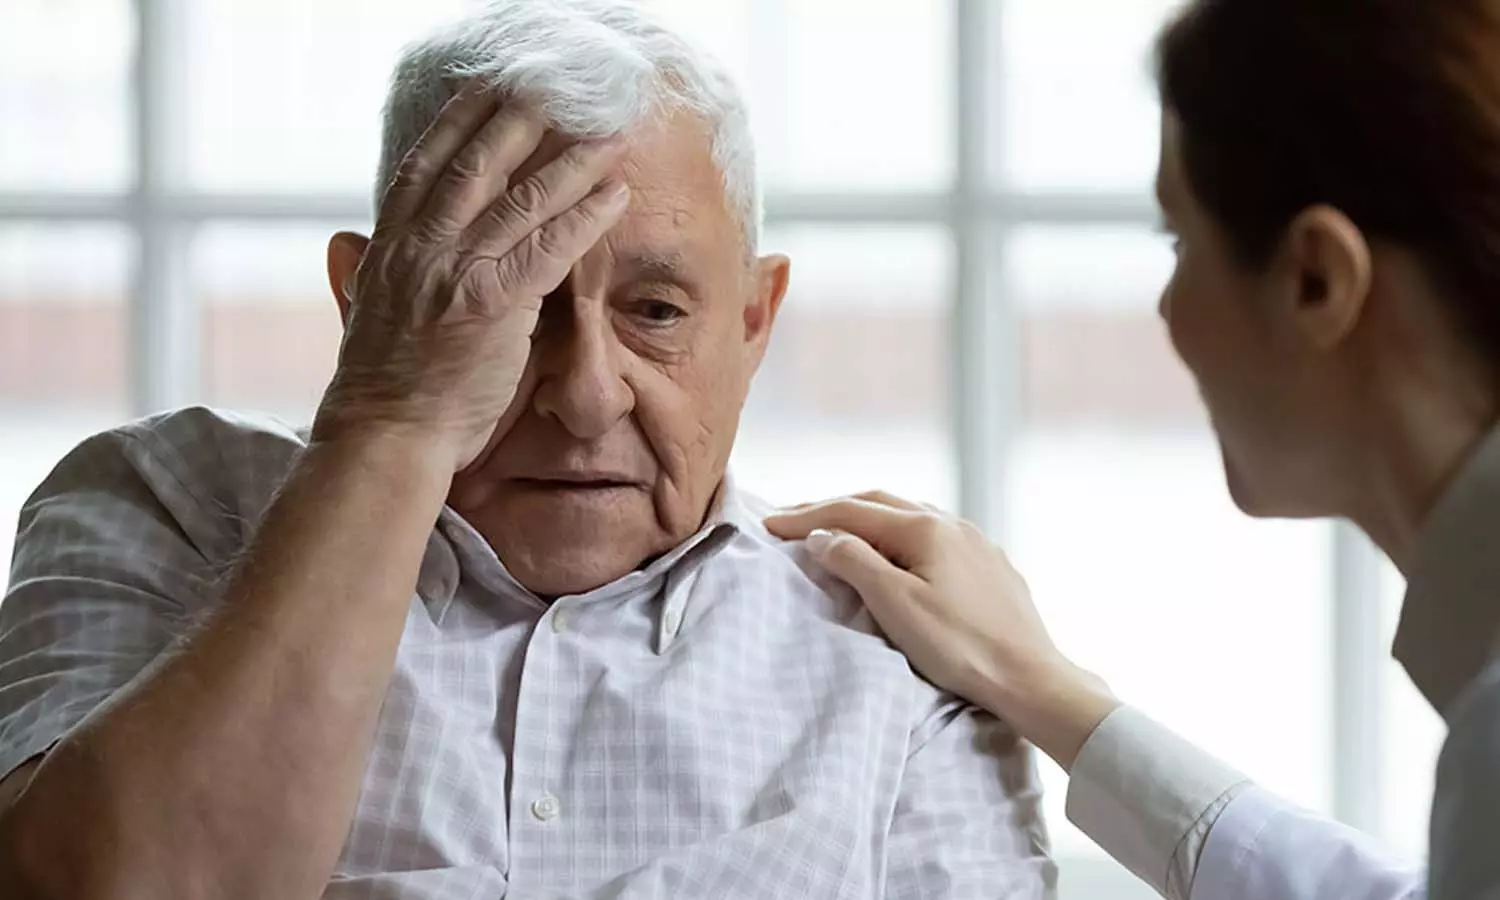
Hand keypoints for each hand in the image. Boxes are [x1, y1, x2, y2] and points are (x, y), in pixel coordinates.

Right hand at [313, 82, 630, 471]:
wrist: (387, 436)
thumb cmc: (381, 387)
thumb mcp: (358, 314)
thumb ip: (357, 274)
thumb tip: (343, 240)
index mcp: (389, 246)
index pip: (424, 166)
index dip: (457, 122)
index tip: (486, 90)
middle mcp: (421, 247)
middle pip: (476, 164)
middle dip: (518, 120)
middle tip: (555, 91)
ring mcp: (457, 272)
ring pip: (521, 199)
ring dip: (569, 162)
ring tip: (603, 135)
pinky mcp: (493, 304)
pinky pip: (549, 248)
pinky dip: (584, 217)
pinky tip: (614, 195)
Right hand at [765, 491, 1121, 770]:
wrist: (1031, 679)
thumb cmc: (961, 647)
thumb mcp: (896, 605)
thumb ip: (855, 562)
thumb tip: (822, 536)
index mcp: (925, 528)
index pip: (851, 511)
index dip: (806, 517)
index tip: (769, 525)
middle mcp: (951, 524)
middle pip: (880, 503)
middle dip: (833, 508)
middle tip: (794, 519)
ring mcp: (975, 542)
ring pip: (909, 517)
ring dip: (867, 519)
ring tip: (838, 531)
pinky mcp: (990, 566)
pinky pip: (933, 536)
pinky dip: (899, 536)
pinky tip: (896, 552)